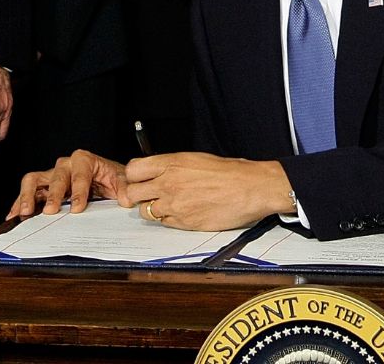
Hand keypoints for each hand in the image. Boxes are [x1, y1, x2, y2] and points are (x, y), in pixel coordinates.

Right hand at [7, 149, 128, 218]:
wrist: (107, 179)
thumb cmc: (111, 178)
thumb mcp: (122, 180)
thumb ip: (124, 188)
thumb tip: (125, 198)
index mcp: (84, 160)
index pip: (79, 175)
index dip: (78, 192)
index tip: (78, 208)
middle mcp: (65, 165)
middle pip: (56, 177)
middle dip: (53, 195)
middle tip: (50, 211)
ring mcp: (52, 175)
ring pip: (34, 180)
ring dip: (27, 196)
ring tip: (24, 212)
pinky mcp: (43, 187)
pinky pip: (28, 192)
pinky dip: (19, 203)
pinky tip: (13, 216)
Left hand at [123, 152, 293, 231]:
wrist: (250, 188)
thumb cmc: (229, 172)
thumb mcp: (196, 158)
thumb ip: (171, 166)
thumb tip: (156, 173)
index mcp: (171, 163)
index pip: (133, 170)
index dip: (134, 177)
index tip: (139, 179)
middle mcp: (167, 183)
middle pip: (133, 193)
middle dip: (138, 195)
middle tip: (147, 196)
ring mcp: (173, 205)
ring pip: (146, 212)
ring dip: (153, 209)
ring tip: (170, 204)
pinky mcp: (183, 222)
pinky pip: (164, 223)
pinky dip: (169, 219)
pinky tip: (184, 212)